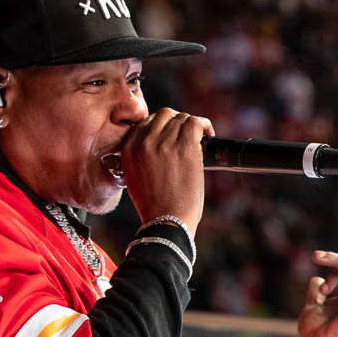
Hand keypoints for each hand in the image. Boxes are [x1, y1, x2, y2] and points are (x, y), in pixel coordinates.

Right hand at [118, 108, 213, 230]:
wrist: (166, 220)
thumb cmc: (154, 205)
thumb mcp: (133, 177)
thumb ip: (138, 157)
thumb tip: (153, 144)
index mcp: (129, 149)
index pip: (145, 122)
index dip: (161, 125)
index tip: (170, 134)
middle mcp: (144, 142)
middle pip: (163, 115)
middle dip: (175, 122)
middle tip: (185, 135)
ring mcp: (165, 143)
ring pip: (180, 118)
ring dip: (190, 126)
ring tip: (198, 137)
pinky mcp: (185, 147)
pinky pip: (195, 123)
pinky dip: (204, 125)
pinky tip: (209, 134)